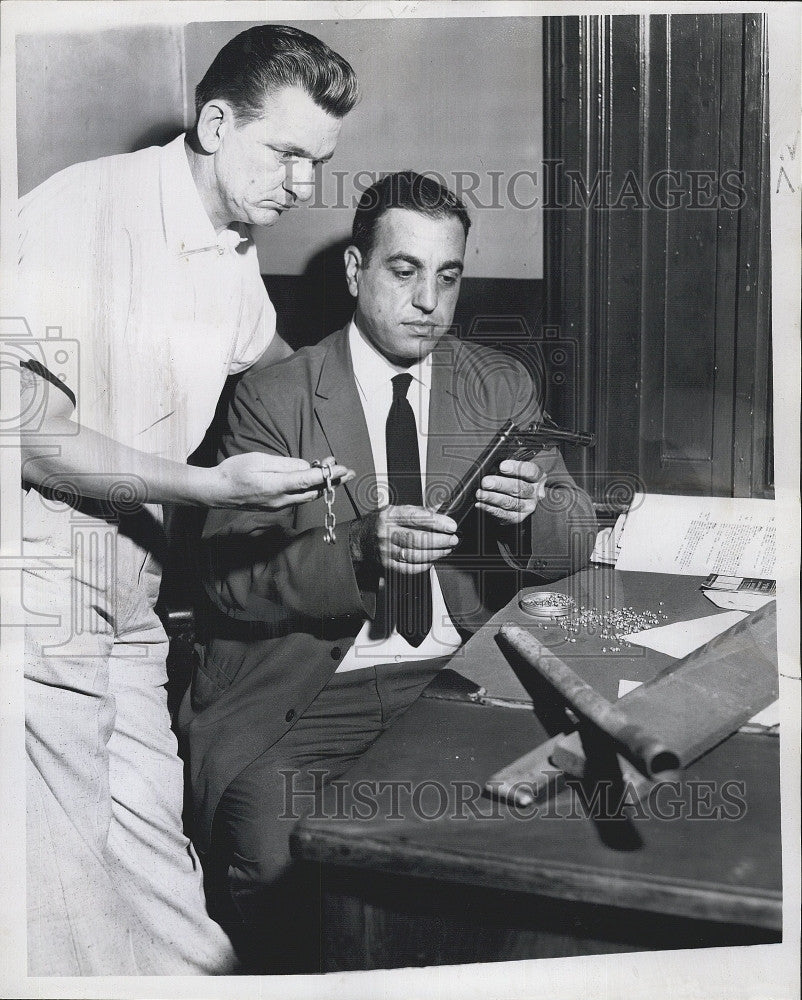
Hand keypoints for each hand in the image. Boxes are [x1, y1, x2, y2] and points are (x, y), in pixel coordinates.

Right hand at [208, 453, 353, 509]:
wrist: (217, 491)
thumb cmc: (235, 471)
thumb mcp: (260, 460)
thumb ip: (285, 464)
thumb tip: (305, 467)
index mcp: (278, 486)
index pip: (310, 480)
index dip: (329, 474)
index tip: (344, 469)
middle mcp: (281, 499)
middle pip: (314, 491)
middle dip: (332, 481)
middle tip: (348, 471)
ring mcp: (278, 505)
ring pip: (307, 497)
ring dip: (322, 485)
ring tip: (335, 474)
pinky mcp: (275, 506)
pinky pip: (298, 498)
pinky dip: (309, 489)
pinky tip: (313, 480)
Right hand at [350, 505, 458, 574]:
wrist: (359, 539)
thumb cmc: (380, 523)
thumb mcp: (396, 510)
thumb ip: (419, 510)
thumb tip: (441, 508)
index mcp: (389, 515)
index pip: (416, 517)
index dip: (437, 522)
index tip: (450, 525)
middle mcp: (386, 532)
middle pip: (417, 538)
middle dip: (439, 540)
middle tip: (452, 539)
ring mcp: (385, 550)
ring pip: (415, 554)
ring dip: (435, 553)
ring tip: (445, 549)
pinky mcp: (386, 564)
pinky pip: (408, 568)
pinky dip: (423, 565)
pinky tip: (431, 560)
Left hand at [475, 459, 545, 524]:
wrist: (519, 497)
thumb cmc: (515, 479)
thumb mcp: (515, 469)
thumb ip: (507, 467)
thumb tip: (492, 466)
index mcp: (538, 477)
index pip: (531, 471)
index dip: (516, 468)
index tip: (502, 466)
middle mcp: (535, 492)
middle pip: (519, 488)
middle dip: (500, 485)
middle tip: (486, 482)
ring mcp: (528, 506)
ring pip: (511, 502)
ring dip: (493, 498)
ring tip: (481, 494)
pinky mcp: (519, 517)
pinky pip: (504, 514)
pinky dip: (490, 509)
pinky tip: (481, 504)